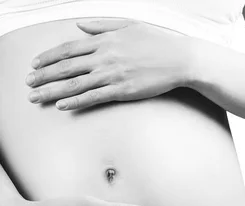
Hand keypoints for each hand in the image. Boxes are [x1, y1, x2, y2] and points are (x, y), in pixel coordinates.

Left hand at [25, 19, 192, 110]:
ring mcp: (113, 75)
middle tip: (28, 83)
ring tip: (36, 97)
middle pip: (66, 67)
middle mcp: (105, 57)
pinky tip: (63, 105)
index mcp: (105, 40)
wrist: (180, 59)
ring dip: (52, 91)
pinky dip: (76, 101)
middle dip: (43, 76)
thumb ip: (102, 26)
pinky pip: (94, 97)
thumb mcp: (129, 25)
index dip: (49, 57)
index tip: (35, 64)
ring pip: (75, 84)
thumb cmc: (158, 42)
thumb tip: (80, 27)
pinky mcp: (122, 90)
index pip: (69, 49)